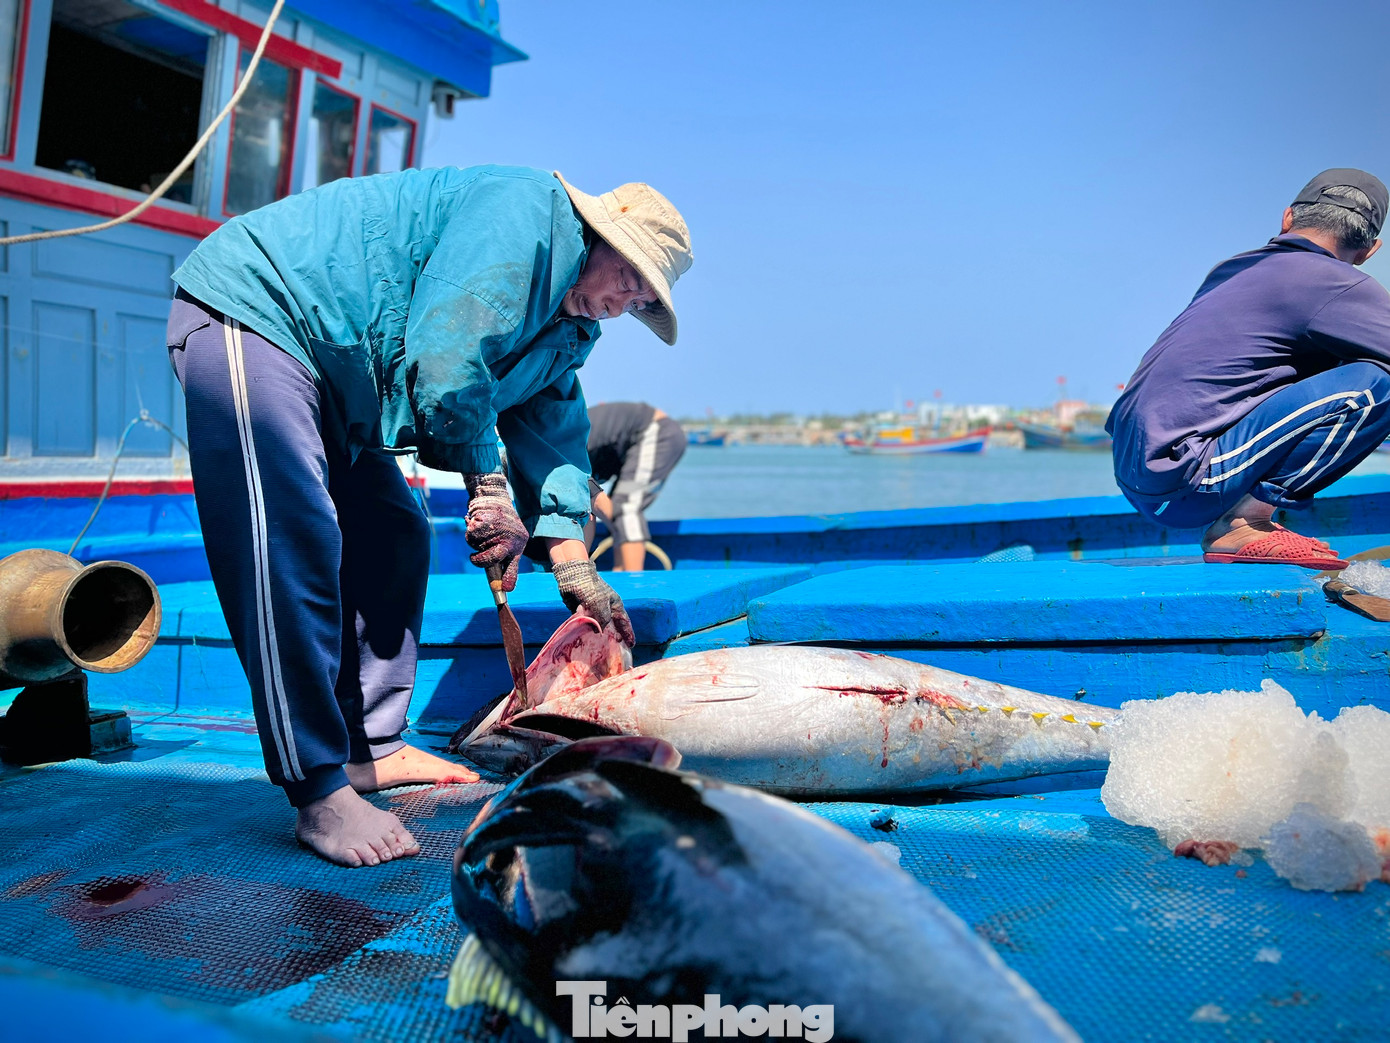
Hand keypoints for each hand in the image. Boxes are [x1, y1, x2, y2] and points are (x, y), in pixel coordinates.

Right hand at [463, 472, 528, 590]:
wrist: (494, 496)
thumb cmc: (501, 523)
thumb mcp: (510, 539)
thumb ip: (504, 558)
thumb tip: (501, 585)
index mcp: (519, 544)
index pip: (514, 565)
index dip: (509, 579)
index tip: (505, 590)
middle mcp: (511, 537)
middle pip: (492, 558)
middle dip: (480, 561)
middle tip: (474, 558)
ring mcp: (497, 530)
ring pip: (477, 547)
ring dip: (475, 542)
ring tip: (482, 530)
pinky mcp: (485, 522)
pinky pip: (471, 537)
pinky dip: (471, 531)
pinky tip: (478, 522)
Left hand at [552, 559, 635, 645]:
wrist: (573, 577)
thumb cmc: (591, 589)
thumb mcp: (600, 604)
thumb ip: (603, 619)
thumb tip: (599, 631)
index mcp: (615, 605)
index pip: (624, 622)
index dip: (628, 634)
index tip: (631, 645)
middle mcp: (606, 609)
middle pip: (612, 627)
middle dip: (615, 638)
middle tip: (617, 652)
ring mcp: (594, 611)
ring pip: (598, 627)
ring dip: (600, 638)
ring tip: (603, 651)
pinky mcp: (582, 612)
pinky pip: (586, 625)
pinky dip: (587, 633)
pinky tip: (587, 642)